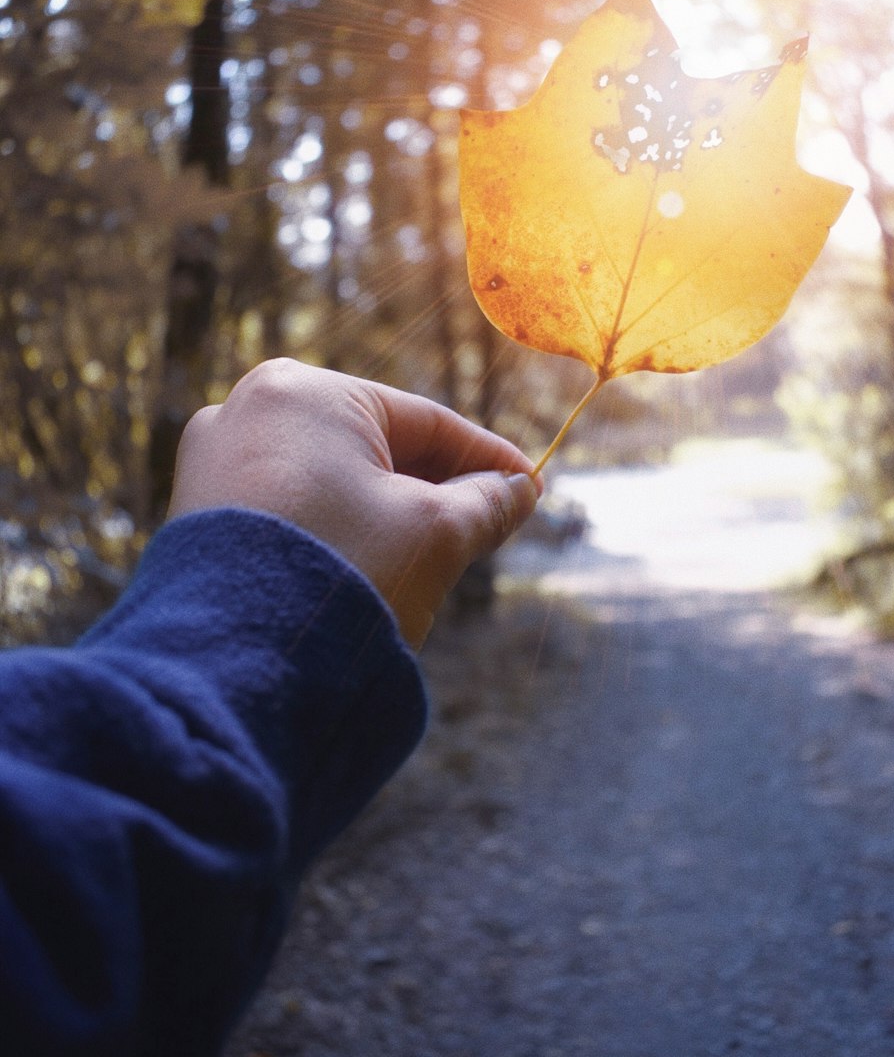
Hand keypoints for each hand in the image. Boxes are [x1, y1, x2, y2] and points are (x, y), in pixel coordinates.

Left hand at [167, 359, 539, 646]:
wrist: (236, 666)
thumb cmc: (341, 576)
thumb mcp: (435, 534)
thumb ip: (486, 503)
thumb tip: (519, 491)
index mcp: (306, 390)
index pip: (424, 420)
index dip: (487, 459)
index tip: (531, 488)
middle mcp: (247, 409)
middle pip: (375, 447)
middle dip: (434, 488)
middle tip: (489, 524)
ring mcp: (214, 461)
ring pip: (332, 480)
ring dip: (387, 513)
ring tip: (435, 556)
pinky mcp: (199, 513)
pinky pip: (289, 507)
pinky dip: (336, 530)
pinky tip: (369, 568)